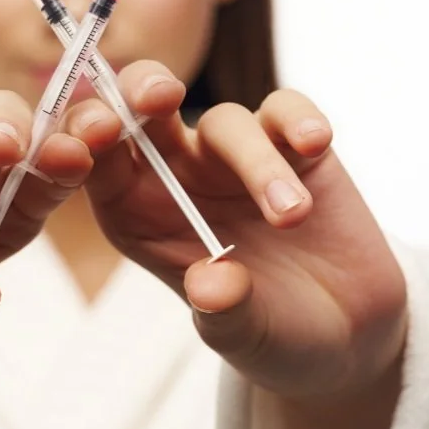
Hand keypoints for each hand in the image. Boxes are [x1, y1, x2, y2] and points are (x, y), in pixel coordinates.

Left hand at [63, 61, 406, 400]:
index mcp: (134, 210)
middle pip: (145, 110)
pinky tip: (314, 143)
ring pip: (225, 122)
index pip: (97, 161)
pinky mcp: (290, 145)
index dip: (87, 139)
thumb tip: (211, 287)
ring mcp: (231, 155)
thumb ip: (223, 312)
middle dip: (142, 92)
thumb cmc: (269, 332)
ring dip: (256, 161)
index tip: (96, 132)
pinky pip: (286, 112)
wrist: (342, 332)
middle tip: (158, 97)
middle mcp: (175, 172)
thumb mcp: (243, 337)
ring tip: (290, 218)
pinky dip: (298, 120)